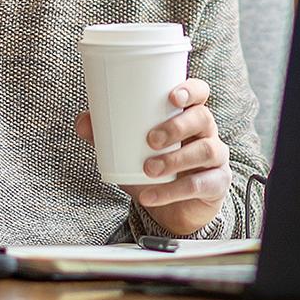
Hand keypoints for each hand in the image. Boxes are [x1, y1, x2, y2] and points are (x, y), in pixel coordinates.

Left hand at [74, 78, 231, 235]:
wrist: (175, 210)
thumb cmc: (156, 168)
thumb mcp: (131, 151)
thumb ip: (108, 135)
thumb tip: (82, 121)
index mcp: (189, 116)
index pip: (200, 93)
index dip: (191, 90)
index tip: (172, 96)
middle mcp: (207, 133)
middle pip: (203, 118)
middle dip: (177, 126)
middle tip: (150, 139)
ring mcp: (216, 158)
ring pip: (205, 150)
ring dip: (175, 159)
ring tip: (149, 169)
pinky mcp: (217, 184)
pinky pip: (201, 184)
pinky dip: (172, 192)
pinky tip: (150, 196)